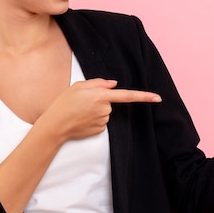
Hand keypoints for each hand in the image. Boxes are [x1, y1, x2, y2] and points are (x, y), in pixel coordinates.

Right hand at [38, 78, 160, 140]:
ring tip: (80, 111)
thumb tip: (114, 84)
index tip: (158, 98)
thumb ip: (99, 83)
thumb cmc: (64, 103)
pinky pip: (101, 121)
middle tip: (82, 102)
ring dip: (95, 110)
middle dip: (99, 101)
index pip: (127, 95)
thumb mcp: (79, 86)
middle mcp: (105, 109)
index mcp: (101, 95)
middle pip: (110, 102)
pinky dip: (93, 120)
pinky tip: (82, 120)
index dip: (144, 96)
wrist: (56, 125)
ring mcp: (103, 120)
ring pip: (105, 112)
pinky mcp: (100, 130)